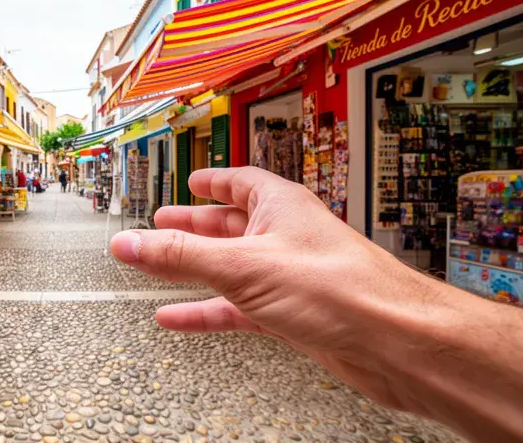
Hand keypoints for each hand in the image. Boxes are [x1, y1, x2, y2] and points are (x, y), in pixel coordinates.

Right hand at [109, 167, 460, 411]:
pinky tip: (180, 318)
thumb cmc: (340, 287)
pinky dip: (207, 311)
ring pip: (231, 268)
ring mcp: (289, 276)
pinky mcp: (293, 314)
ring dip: (194, 270)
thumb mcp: (243, 265)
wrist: (393, 341)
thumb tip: (129, 242)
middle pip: (230, 224)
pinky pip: (238, 307)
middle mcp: (285, 236)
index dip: (211, 181)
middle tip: (164, 224)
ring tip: (158, 269)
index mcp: (279, 205)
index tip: (191, 181)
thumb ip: (181, 256)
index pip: (239, 181)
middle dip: (195, 226)